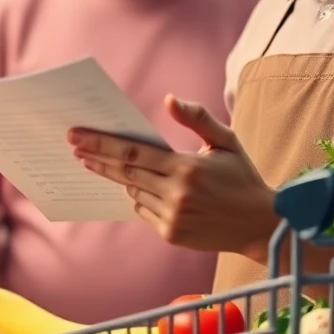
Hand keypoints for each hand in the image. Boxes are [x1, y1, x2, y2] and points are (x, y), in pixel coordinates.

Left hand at [69, 94, 277, 259]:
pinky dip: (139, 196)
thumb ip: (197, 118)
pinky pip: (144, 210)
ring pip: (133, 192)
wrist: (260, 225)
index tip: (77, 136)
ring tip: (99, 163)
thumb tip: (168, 99)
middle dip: (96, 158)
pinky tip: (140, 187)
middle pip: (124, 173)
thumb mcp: (226, 141)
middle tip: (73, 146)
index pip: (133, 152)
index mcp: (187, 167)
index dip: (101, 144)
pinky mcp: (171, 234)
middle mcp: (177, 194)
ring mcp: (173, 217)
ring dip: (118, 178)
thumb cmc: (242, 178)